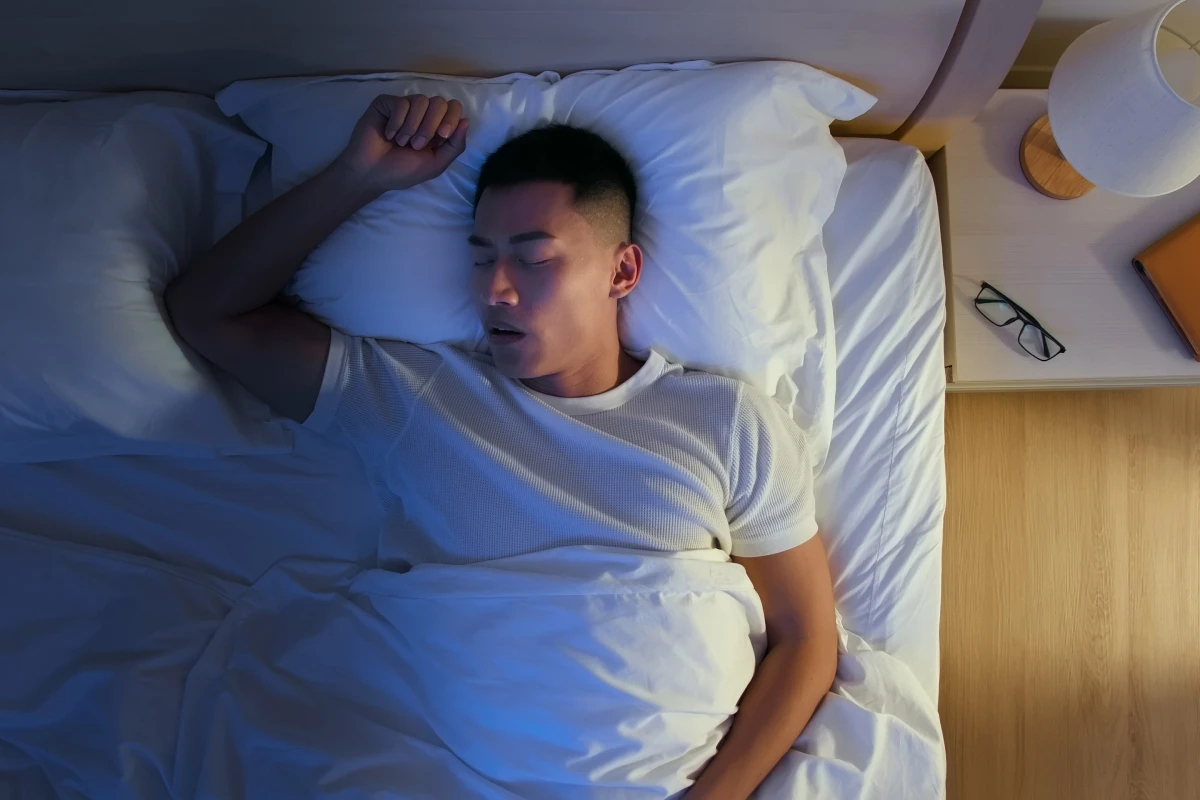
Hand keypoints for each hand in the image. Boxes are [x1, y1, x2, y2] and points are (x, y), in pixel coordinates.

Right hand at [337, 94, 468, 191]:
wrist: (371, 173)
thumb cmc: (402, 171)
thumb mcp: (435, 164)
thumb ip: (454, 146)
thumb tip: (467, 121)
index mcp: (436, 127)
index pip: (453, 108)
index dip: (451, 118)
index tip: (442, 136)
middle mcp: (422, 114)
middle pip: (439, 102)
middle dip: (430, 126)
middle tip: (416, 145)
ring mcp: (404, 107)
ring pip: (421, 100)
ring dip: (412, 126)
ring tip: (402, 142)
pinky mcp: (387, 103)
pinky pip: (401, 103)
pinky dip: (397, 122)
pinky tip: (388, 134)